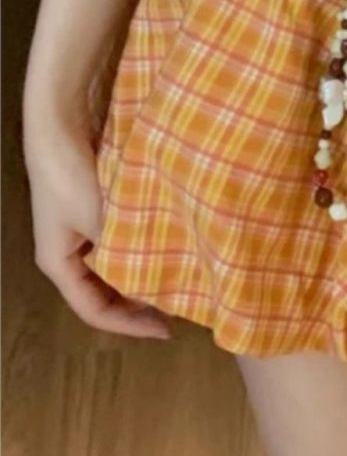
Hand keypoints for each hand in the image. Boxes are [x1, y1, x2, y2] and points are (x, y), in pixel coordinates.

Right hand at [25, 112, 170, 339]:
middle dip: (138, 302)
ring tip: (178, 278)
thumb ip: (124, 251)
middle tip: (178, 306)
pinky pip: (122, 237)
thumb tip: (158, 281)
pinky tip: (169, 243)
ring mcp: (81, 228)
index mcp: (59, 264)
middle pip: (104, 291)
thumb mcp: (98, 221)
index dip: (129, 325)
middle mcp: (69, 252)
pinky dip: (143, 245)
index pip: (94, 311)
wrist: (61, 125)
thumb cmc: (72, 178)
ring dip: (142, 272)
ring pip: (115, 264)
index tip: (167, 330)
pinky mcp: (96, 206)